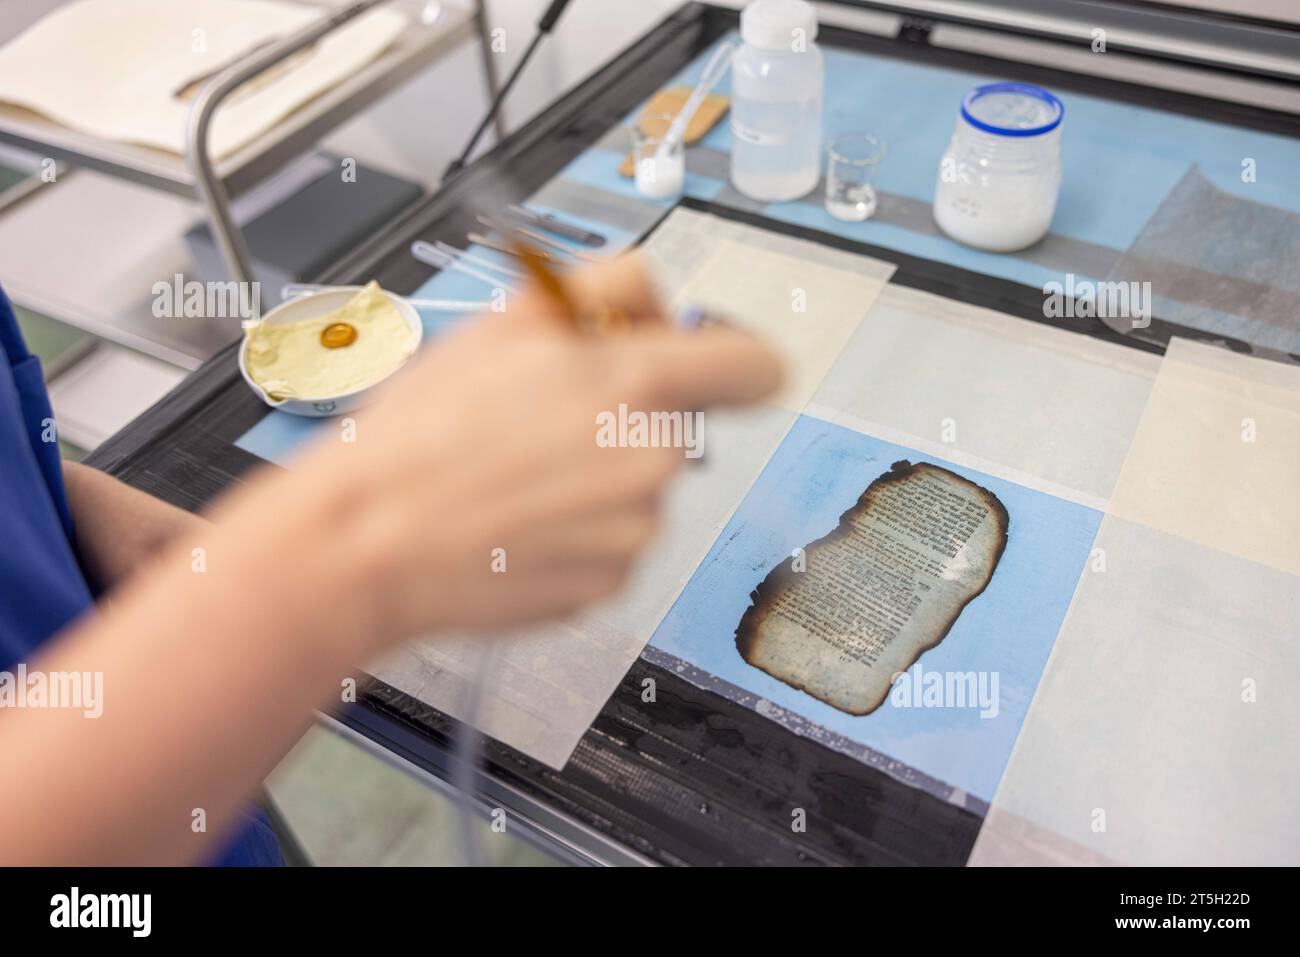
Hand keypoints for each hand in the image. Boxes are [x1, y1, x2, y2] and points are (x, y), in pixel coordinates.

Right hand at [286, 253, 782, 644]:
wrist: (367, 543)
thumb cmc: (423, 432)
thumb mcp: (505, 323)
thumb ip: (602, 288)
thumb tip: (659, 301)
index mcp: (635, 382)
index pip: (754, 366)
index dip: (736, 360)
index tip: (713, 368)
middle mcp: (653, 459)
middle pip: (678, 428)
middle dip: (625, 420)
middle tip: (540, 425)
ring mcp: (637, 531)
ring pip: (639, 487)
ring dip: (593, 478)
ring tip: (512, 480)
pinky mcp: (611, 583)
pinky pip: (611, 542)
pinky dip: (574, 533)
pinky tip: (514, 525)